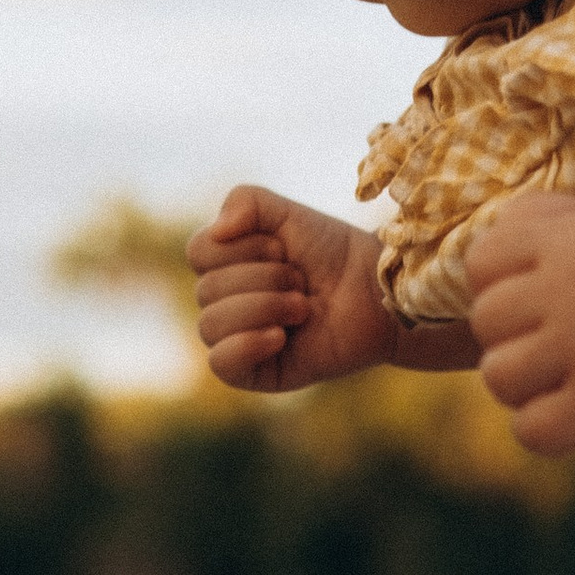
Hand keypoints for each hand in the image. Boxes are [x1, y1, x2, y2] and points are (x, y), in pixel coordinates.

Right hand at [186, 186, 399, 393]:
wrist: (376, 292)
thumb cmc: (334, 253)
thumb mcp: (287, 214)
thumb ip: (245, 201)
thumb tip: (218, 231)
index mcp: (226, 265)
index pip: (198, 253)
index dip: (241, 247)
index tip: (282, 248)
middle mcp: (226, 302)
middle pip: (207, 289)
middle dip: (263, 279)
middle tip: (302, 281)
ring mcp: (238, 339)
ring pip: (210, 325)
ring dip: (264, 307)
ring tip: (303, 307)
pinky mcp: (256, 373)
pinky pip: (220, 364)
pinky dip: (246, 345)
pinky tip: (280, 337)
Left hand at [465, 190, 574, 455]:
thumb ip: (528, 219)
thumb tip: (468, 254)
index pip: (481, 263)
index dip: (503, 283)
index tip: (545, 293)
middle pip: (485, 321)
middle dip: (512, 333)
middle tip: (562, 337)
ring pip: (498, 376)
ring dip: (524, 384)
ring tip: (568, 372)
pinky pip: (528, 430)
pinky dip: (547, 428)